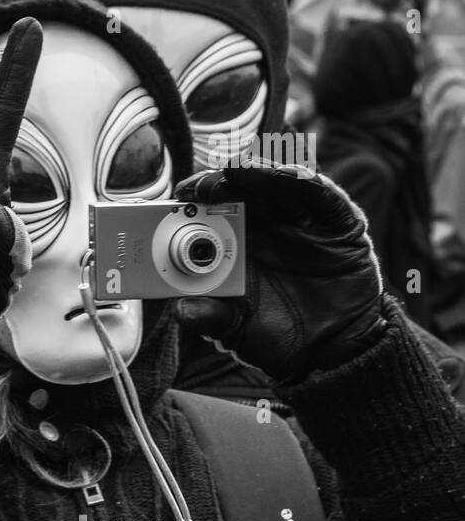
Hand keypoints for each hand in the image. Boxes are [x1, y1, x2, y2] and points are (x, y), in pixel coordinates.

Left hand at [174, 163, 385, 382]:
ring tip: (237, 169)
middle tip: (202, 184)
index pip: (213, 212)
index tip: (179, 195)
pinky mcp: (339, 224)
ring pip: (279, 185)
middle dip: (220, 182)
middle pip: (242, 190)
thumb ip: (212, 319)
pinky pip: (323, 195)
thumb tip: (183, 310)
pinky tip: (287, 175)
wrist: (335, 351)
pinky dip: (305, 181)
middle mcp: (267, 228)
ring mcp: (303, 223)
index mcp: (237, 247)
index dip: (196, 199)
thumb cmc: (279, 338)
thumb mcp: (238, 331)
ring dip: (258, 174)